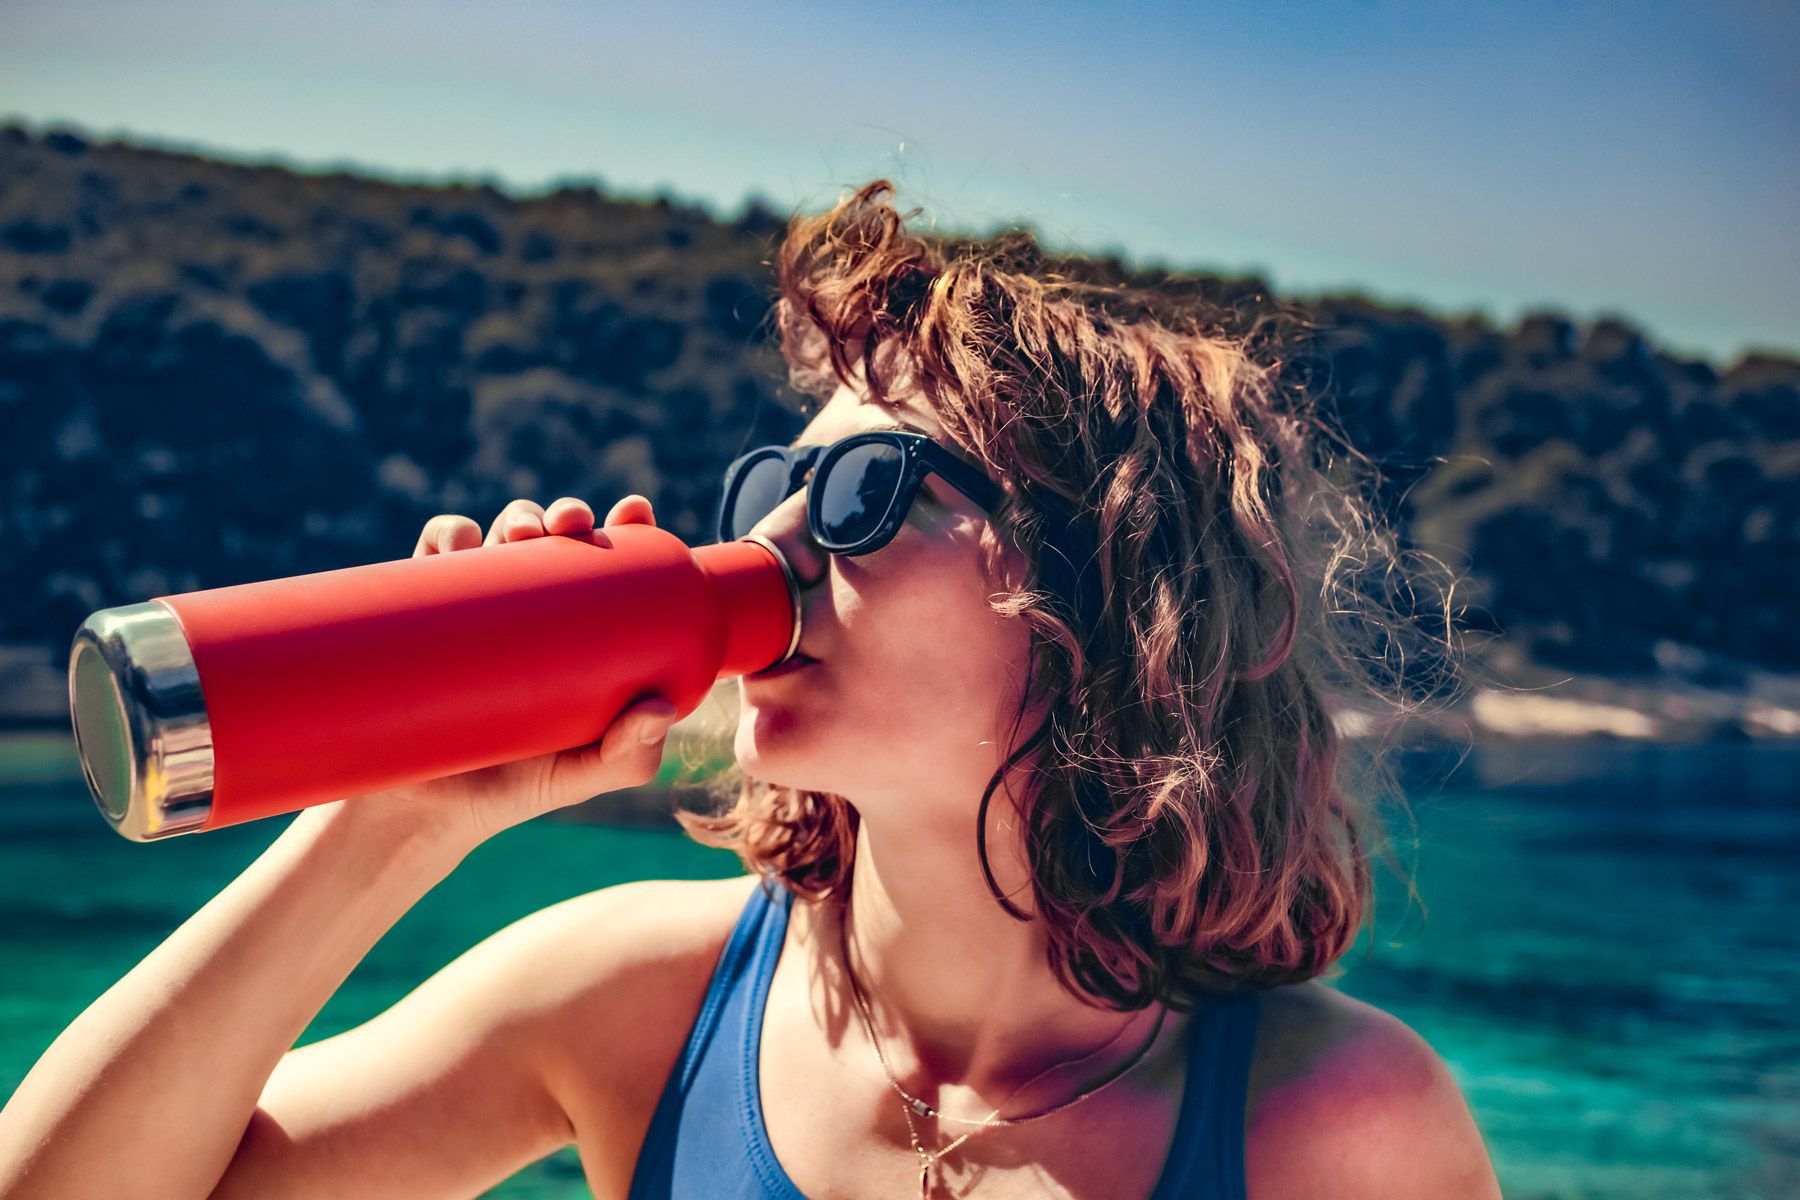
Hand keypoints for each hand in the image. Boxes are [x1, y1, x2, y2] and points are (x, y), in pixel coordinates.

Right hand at [345, 495, 678, 846]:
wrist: (425, 812)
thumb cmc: (517, 789)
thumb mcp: (582, 775)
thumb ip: (629, 756)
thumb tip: (658, 709)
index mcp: (577, 630)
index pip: (607, 564)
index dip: (625, 528)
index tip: (634, 511)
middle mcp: (528, 610)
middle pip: (553, 539)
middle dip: (565, 514)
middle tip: (571, 524)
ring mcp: (476, 610)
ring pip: (498, 538)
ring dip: (515, 516)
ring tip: (522, 533)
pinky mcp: (422, 617)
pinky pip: (432, 560)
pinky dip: (447, 537)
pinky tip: (459, 542)